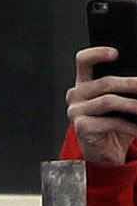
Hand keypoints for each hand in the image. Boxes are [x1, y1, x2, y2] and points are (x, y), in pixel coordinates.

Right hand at [74, 46, 136, 167]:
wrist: (104, 151)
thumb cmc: (114, 124)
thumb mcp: (121, 100)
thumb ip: (125, 88)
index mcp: (84, 83)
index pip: (83, 61)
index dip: (97, 54)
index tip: (116, 54)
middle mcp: (76, 95)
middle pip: (104, 82)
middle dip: (131, 84)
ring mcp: (76, 111)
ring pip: (108, 101)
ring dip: (133, 105)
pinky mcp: (81, 127)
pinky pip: (111, 122)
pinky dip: (130, 126)